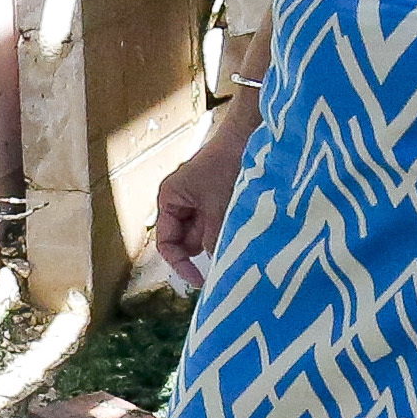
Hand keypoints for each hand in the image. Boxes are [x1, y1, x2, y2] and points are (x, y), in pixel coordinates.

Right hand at [152, 90, 261, 285]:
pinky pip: (218, 226)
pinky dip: (228, 232)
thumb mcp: (219, 208)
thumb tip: (218, 271)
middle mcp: (180, 202)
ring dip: (219, 241)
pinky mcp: (217, 200)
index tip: (200, 280)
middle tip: (225, 261)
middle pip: (186, 242)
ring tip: (237, 240)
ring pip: (205, 236)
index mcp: (170, 199)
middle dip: (204, 252)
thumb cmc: (228, 165)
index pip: (167, 243)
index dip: (180, 264)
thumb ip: (214, 240)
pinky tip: (242, 231)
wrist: (249, 136)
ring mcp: (199, 202)